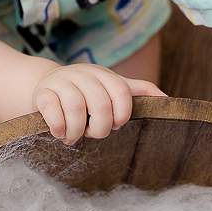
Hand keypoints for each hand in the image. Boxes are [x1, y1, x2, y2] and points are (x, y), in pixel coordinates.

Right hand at [33, 64, 165, 144]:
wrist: (46, 85)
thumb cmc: (86, 91)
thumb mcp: (112, 87)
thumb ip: (139, 91)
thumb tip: (169, 100)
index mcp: (104, 74)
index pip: (122, 93)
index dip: (122, 115)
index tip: (115, 125)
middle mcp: (83, 73)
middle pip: (100, 105)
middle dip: (100, 128)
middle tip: (93, 133)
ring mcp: (61, 81)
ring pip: (77, 110)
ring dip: (78, 132)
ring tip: (75, 137)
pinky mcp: (42, 93)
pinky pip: (54, 113)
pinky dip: (59, 128)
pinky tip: (60, 132)